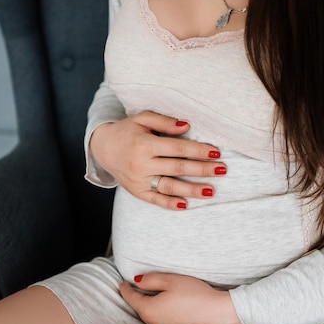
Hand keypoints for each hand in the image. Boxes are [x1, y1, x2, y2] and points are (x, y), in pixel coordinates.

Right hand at [89, 111, 226, 209]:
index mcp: (144, 144)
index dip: (198, 150)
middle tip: (222, 170)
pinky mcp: (136, 192)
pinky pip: (155, 200)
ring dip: (192, 190)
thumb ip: (164, 122)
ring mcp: (139, 181)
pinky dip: (171, 204)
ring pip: (170, 187)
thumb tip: (187, 126)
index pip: (178, 149)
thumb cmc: (127, 131)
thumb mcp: (142, 119)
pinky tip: (187, 204)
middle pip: (178, 168)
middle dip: (202, 170)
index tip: (216, 152)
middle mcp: (142, 164)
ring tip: (212, 191)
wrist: (101, 148)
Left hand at [119, 273, 244, 323]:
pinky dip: (159, 312)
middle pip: (140, 307)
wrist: (217, 312)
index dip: (125, 289)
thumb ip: (150, 280)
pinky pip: (160, 320)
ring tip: (154, 293)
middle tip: (136, 285)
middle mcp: (154, 323)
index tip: (122, 283)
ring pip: (150, 314)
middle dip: (138, 296)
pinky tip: (168, 304)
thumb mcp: (170, 280)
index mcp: (149, 310)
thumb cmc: (195, 295)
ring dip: (149, 304)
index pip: (131, 298)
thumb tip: (137, 281)